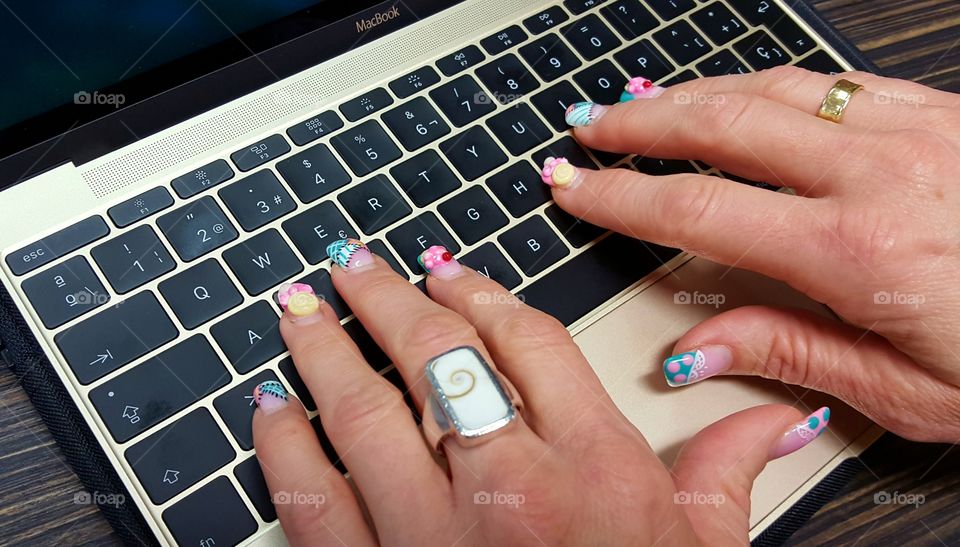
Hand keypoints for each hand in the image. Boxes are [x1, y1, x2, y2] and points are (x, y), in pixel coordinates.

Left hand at [251, 241, 826, 545]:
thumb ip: (726, 471)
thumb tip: (775, 418)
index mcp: (592, 466)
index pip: (527, 341)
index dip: (479, 292)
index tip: (446, 271)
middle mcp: (507, 487)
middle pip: (436, 357)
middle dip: (388, 299)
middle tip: (351, 264)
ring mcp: (428, 533)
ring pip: (362, 412)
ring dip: (323, 351)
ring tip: (299, 310)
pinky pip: (311, 499)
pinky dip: (282, 445)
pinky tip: (270, 407)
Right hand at [551, 67, 959, 441]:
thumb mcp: (904, 391)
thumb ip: (789, 351)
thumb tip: (696, 343)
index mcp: (857, 248)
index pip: (698, 208)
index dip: (621, 195)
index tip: (576, 187)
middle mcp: (880, 172)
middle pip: (723, 125)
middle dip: (641, 123)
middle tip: (591, 128)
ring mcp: (915, 131)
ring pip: (772, 88)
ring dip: (695, 92)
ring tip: (644, 101)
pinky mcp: (943, 114)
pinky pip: (833, 79)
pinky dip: (767, 81)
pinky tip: (740, 91)